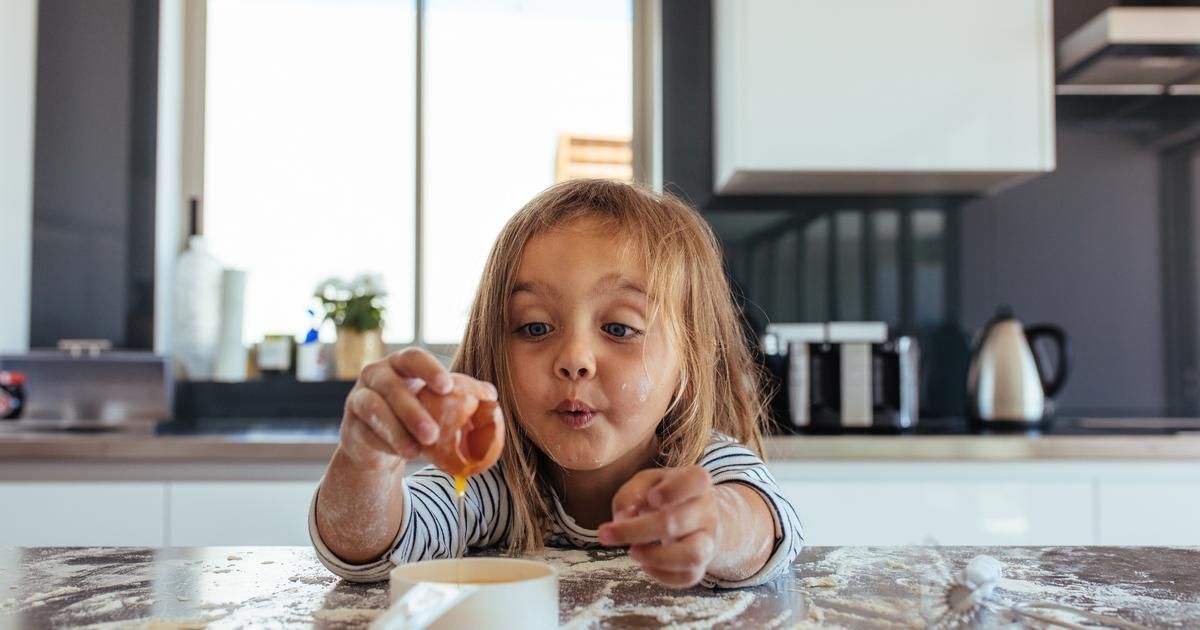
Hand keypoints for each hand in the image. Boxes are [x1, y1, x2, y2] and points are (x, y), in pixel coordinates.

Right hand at [338, 347, 497, 470]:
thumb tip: (491, 395)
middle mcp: (375, 376)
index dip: (428, 369)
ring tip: (417, 451)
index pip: (412, 357)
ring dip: (397, 432)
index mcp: (400, 364)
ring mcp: (358, 401)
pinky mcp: (350, 428)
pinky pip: (366, 435)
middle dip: (412, 410)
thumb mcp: (436, 402)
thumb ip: (463, 395)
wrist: (379, 441)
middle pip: (390, 386)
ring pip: (374, 411)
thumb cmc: (414, 412)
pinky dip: (384, 446)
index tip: (447, 387)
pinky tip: (402, 456)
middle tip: (434, 434)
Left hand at [596, 466, 719, 587]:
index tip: (652, 498)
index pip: (696, 481)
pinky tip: (645, 563)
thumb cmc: (667, 495)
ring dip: (655, 557)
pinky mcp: (703, 564)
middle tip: (605, 534)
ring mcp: (708, 540)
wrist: (698, 517)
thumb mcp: (648, 482)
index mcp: (696, 483)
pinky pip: (687, 577)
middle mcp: (707, 511)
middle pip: (675, 522)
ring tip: (632, 551)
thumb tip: (621, 517)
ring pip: (691, 555)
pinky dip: (661, 574)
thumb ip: (631, 493)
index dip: (673, 491)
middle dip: (635, 530)